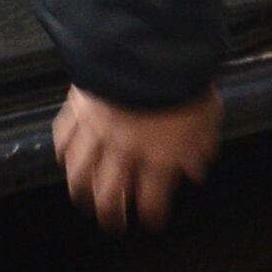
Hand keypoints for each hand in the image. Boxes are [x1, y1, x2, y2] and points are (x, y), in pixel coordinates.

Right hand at [54, 83, 223, 228]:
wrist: (149, 48)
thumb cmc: (183, 79)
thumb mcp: (207, 116)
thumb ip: (200, 147)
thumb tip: (196, 169)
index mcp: (159, 156)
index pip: (153, 198)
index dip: (151, 214)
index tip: (151, 222)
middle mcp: (124, 151)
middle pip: (111, 194)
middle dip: (111, 214)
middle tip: (112, 223)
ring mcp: (98, 132)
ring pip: (81, 172)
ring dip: (81, 191)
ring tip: (82, 200)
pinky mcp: (79, 109)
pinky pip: (65, 137)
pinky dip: (64, 152)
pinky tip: (65, 159)